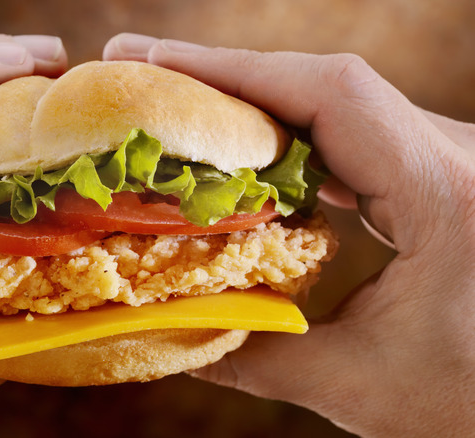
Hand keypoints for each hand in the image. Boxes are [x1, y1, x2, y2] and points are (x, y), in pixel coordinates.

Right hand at [104, 33, 474, 436]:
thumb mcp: (358, 384)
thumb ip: (252, 353)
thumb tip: (163, 332)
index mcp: (447, 192)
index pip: (330, 95)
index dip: (232, 70)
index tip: (153, 63)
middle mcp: (456, 157)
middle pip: (327, 85)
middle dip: (227, 77)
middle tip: (141, 75)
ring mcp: (451, 162)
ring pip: (341, 104)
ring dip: (257, 102)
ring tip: (180, 108)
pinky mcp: (440, 178)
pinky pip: (358, 135)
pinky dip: (293, 135)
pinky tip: (251, 153)